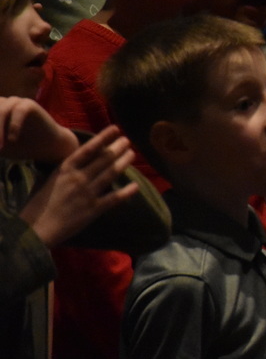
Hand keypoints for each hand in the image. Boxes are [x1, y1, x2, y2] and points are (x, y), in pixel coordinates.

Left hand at [0, 97, 78, 161]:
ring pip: (2, 110)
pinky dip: (14, 125)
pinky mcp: (30, 105)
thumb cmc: (25, 147)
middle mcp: (5, 104)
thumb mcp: (1, 147)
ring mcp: (17, 102)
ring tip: (1, 147)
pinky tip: (13, 139)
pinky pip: (19, 110)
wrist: (51, 147)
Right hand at [19, 125, 139, 247]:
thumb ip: (65, 170)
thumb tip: (76, 160)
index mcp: (65, 169)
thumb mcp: (49, 180)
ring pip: (110, 173)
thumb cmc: (38, 205)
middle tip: (127, 140)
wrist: (36, 229)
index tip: (115, 129)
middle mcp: (78, 178)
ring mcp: (87, 193)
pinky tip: (136, 185)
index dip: (103, 138)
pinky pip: (114, 198)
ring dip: (123, 162)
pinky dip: (127, 192)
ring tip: (132, 154)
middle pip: (103, 159)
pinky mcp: (94, 209)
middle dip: (117, 148)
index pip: (88, 149)